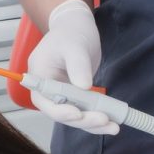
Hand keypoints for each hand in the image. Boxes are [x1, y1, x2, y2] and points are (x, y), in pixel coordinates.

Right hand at [26, 0, 117, 135]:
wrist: (77, 27)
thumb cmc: (72, 32)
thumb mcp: (75, 46)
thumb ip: (78, 65)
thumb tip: (84, 87)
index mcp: (39, 76)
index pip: (45, 100)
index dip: (60, 111)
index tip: (78, 114)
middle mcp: (46, 90)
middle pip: (60, 112)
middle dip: (83, 120)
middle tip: (104, 120)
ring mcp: (61, 94)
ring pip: (74, 115)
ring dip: (93, 123)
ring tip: (114, 126)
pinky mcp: (73, 96)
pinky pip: (83, 110)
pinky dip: (97, 116)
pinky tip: (112, 121)